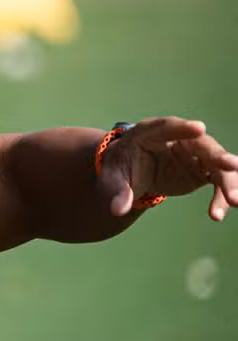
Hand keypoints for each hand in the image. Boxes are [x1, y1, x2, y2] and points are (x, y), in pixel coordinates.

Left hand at [99, 117, 237, 220]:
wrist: (130, 173)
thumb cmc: (120, 169)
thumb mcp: (114, 180)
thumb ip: (119, 193)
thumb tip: (118, 210)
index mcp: (150, 133)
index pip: (167, 127)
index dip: (183, 128)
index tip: (199, 128)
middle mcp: (179, 139)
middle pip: (202, 145)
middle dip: (218, 156)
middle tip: (233, 166)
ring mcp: (194, 153)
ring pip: (218, 164)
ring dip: (229, 182)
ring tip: (235, 201)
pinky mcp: (203, 169)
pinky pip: (218, 181)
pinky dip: (221, 196)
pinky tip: (217, 214)